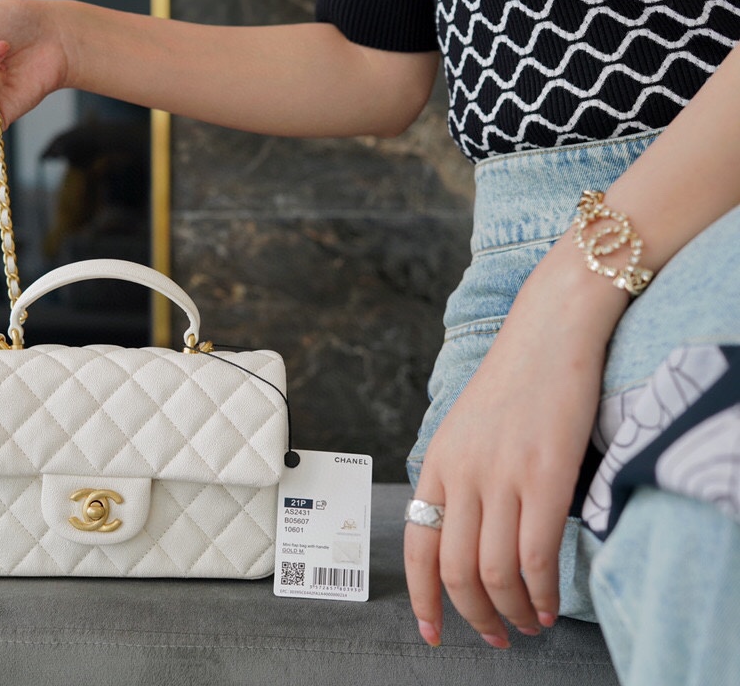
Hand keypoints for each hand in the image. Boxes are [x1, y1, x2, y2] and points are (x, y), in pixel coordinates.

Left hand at [404, 234, 627, 647]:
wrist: (550, 329)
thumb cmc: (513, 380)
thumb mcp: (465, 429)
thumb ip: (459, 478)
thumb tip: (462, 534)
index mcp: (436, 463)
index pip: (416, 545)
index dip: (422, 598)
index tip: (432, 631)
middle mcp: (461, 473)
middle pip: (454, 568)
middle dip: (470, 615)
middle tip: (492, 636)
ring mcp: (502, 474)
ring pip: (494, 570)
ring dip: (509, 611)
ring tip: (525, 625)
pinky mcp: (546, 473)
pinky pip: (536, 553)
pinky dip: (540, 590)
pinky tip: (546, 603)